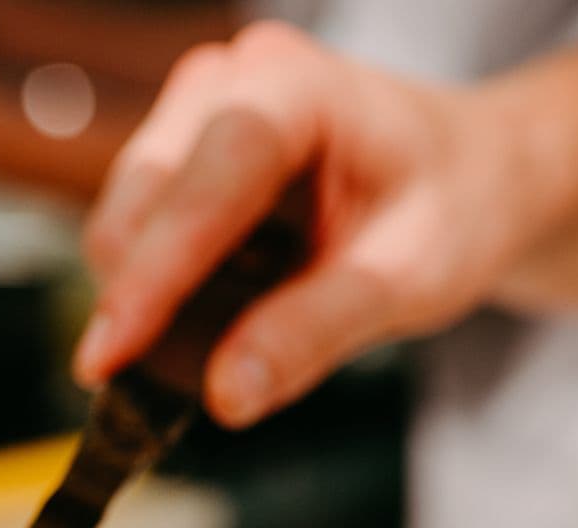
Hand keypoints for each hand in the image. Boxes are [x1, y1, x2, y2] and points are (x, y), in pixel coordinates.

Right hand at [72, 20, 577, 425]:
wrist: (471, 174)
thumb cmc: (453, 210)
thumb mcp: (406, 283)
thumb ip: (313, 335)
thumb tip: (225, 396)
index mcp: (293, 88)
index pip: (200, 186)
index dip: (150, 279)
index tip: (106, 361)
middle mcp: (229, 82)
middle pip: (139, 204)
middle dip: (143, 304)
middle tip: (185, 388)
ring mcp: (197, 112)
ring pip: (127, 226)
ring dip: (159, 304)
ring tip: (247, 333)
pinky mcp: (182, 154)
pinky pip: (143, 239)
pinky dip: (170, 294)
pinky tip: (237, 307)